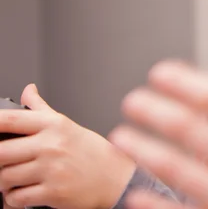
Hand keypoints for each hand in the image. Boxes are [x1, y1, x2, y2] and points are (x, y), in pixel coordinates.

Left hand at [0, 84, 135, 208]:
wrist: (114, 176)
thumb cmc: (90, 151)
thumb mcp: (67, 124)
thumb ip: (41, 108)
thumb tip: (28, 90)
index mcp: (53, 124)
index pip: (11, 119)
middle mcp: (51, 144)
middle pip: (1, 152)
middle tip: (4, 160)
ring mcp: (51, 169)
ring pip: (4, 178)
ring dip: (3, 181)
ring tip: (13, 178)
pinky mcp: (51, 192)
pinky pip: (16, 198)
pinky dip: (12, 198)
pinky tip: (22, 191)